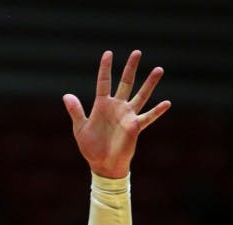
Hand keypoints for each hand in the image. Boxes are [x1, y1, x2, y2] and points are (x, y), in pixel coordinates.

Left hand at [63, 50, 169, 177]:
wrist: (102, 165)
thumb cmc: (91, 148)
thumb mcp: (80, 129)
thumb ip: (76, 111)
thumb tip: (66, 95)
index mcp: (102, 105)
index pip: (104, 82)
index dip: (105, 68)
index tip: (108, 54)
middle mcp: (117, 107)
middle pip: (125, 82)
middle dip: (131, 68)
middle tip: (137, 52)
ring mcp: (127, 115)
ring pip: (141, 95)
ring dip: (149, 83)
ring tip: (159, 69)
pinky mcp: (135, 127)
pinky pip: (148, 117)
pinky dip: (157, 111)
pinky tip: (167, 103)